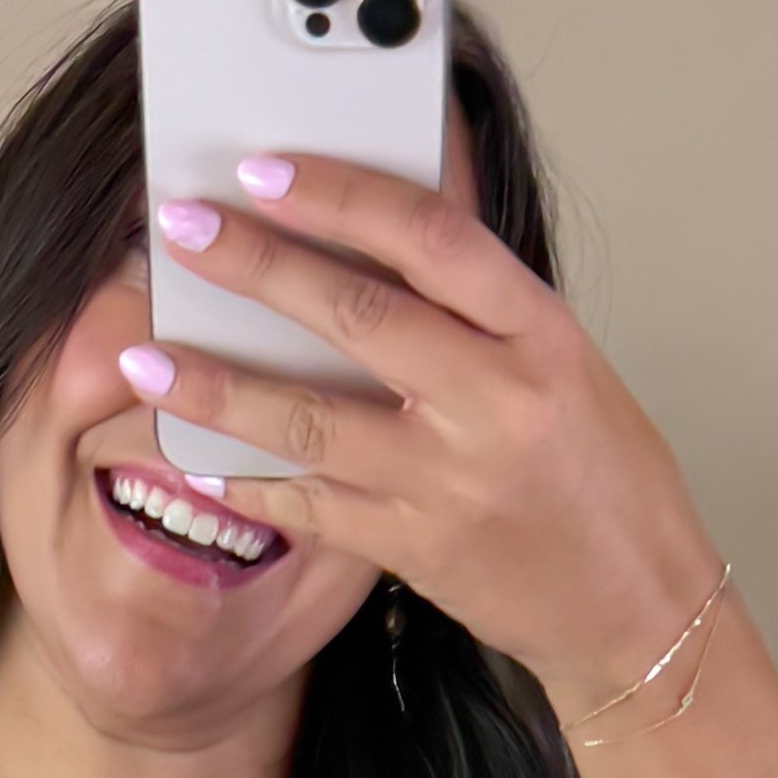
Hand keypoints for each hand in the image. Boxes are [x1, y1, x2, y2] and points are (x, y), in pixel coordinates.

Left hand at [123, 153, 722, 718]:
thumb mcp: (563, 363)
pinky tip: (194, 452)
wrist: (632, 607)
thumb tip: (364, 238)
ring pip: (312, 420)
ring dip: (217, 385)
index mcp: (540, 334)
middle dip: (256, 267)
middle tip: (180, 229)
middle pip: (356, 317)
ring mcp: (451, 482)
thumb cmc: (602, 474)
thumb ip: (477, 308)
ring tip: (146, 354)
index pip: (430, 237)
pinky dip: (249, 478)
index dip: (340, 194)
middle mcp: (496, 403)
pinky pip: (313, 505)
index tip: (266, 169)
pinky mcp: (416, 549)